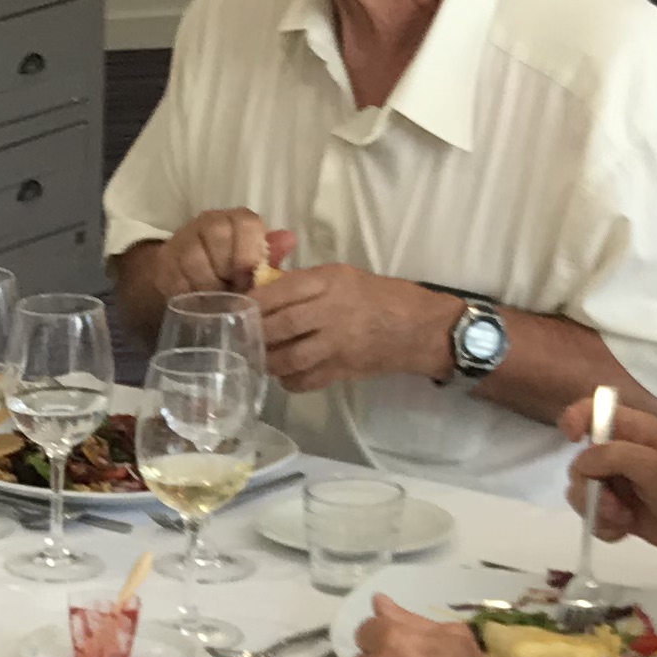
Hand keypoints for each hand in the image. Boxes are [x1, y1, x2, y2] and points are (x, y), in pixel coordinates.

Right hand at [149, 210, 295, 300]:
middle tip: (233, 293)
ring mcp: (183, 238)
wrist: (189, 275)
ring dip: (208, 285)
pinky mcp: (164, 260)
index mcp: (237, 219)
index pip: (245, 224)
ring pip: (194, 258)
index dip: (248, 254)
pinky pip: (175, 277)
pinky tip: (198, 303)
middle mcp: (209, 221)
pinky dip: (188, 294)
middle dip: (227, 271)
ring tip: (216, 301)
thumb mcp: (256, 262)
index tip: (249, 279)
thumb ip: (271, 254)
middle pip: (217, 237)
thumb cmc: (231, 270)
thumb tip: (289, 240)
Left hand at [255, 265, 450, 393]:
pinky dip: (288, 380)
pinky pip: (304, 380)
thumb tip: (262, 289)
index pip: (280, 291)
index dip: (253, 302)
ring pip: (288, 357)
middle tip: (240, 336)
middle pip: (280, 325)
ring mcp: (337, 344)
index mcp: (330, 281)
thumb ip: (304, 283)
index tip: (237, 308)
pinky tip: (285, 374)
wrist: (420, 327)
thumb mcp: (342, 276)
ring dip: (267, 360)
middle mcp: (332, 311)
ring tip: (258, 357)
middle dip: (255, 333)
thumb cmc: (379, 296)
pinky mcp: (343, 370)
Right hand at [559, 399, 656, 556]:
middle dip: (590, 489)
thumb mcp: (652, 465)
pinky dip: (604, 526)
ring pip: (581, 494)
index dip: (574, 419)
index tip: (573, 441)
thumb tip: (581, 466)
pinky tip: (623, 530)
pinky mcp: (615, 509)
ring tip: (623, 519)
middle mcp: (618, 454)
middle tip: (614, 504)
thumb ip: (611, 457)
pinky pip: (592, 517)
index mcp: (631, 430)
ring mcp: (616, 483)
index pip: (591, 411)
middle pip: (579, 463)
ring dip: (597, 512)